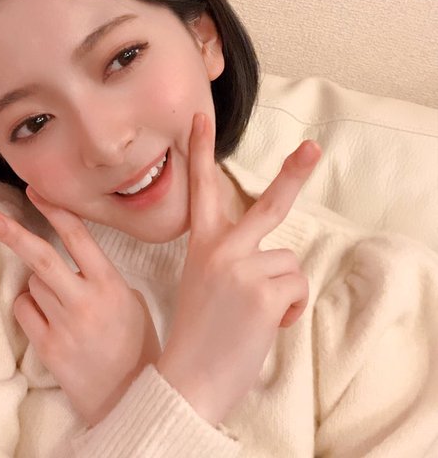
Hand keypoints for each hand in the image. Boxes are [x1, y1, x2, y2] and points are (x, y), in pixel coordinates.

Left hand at [0, 189, 160, 426]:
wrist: (129, 394)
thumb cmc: (134, 343)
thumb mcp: (131, 299)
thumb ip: (102, 276)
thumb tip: (73, 258)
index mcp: (110, 282)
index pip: (77, 237)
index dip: (54, 211)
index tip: (34, 192)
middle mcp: (85, 300)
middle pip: (41, 258)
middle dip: (12, 233)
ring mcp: (64, 324)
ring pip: (32, 284)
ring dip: (39, 283)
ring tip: (62, 302)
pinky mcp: (48, 346)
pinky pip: (24, 310)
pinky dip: (30, 305)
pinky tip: (49, 317)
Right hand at [156, 113, 320, 425]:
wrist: (186, 379)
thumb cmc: (199, 334)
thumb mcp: (203, 282)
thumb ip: (231, 257)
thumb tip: (276, 257)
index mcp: (202, 245)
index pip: (202, 190)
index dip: (201, 152)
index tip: (200, 121)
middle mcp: (222, 249)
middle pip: (267, 204)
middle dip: (293, 174)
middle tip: (313, 148)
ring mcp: (242, 267)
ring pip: (289, 264)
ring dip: (283, 291)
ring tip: (256, 315)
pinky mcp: (265, 292)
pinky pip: (297, 288)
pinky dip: (290, 310)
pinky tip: (266, 326)